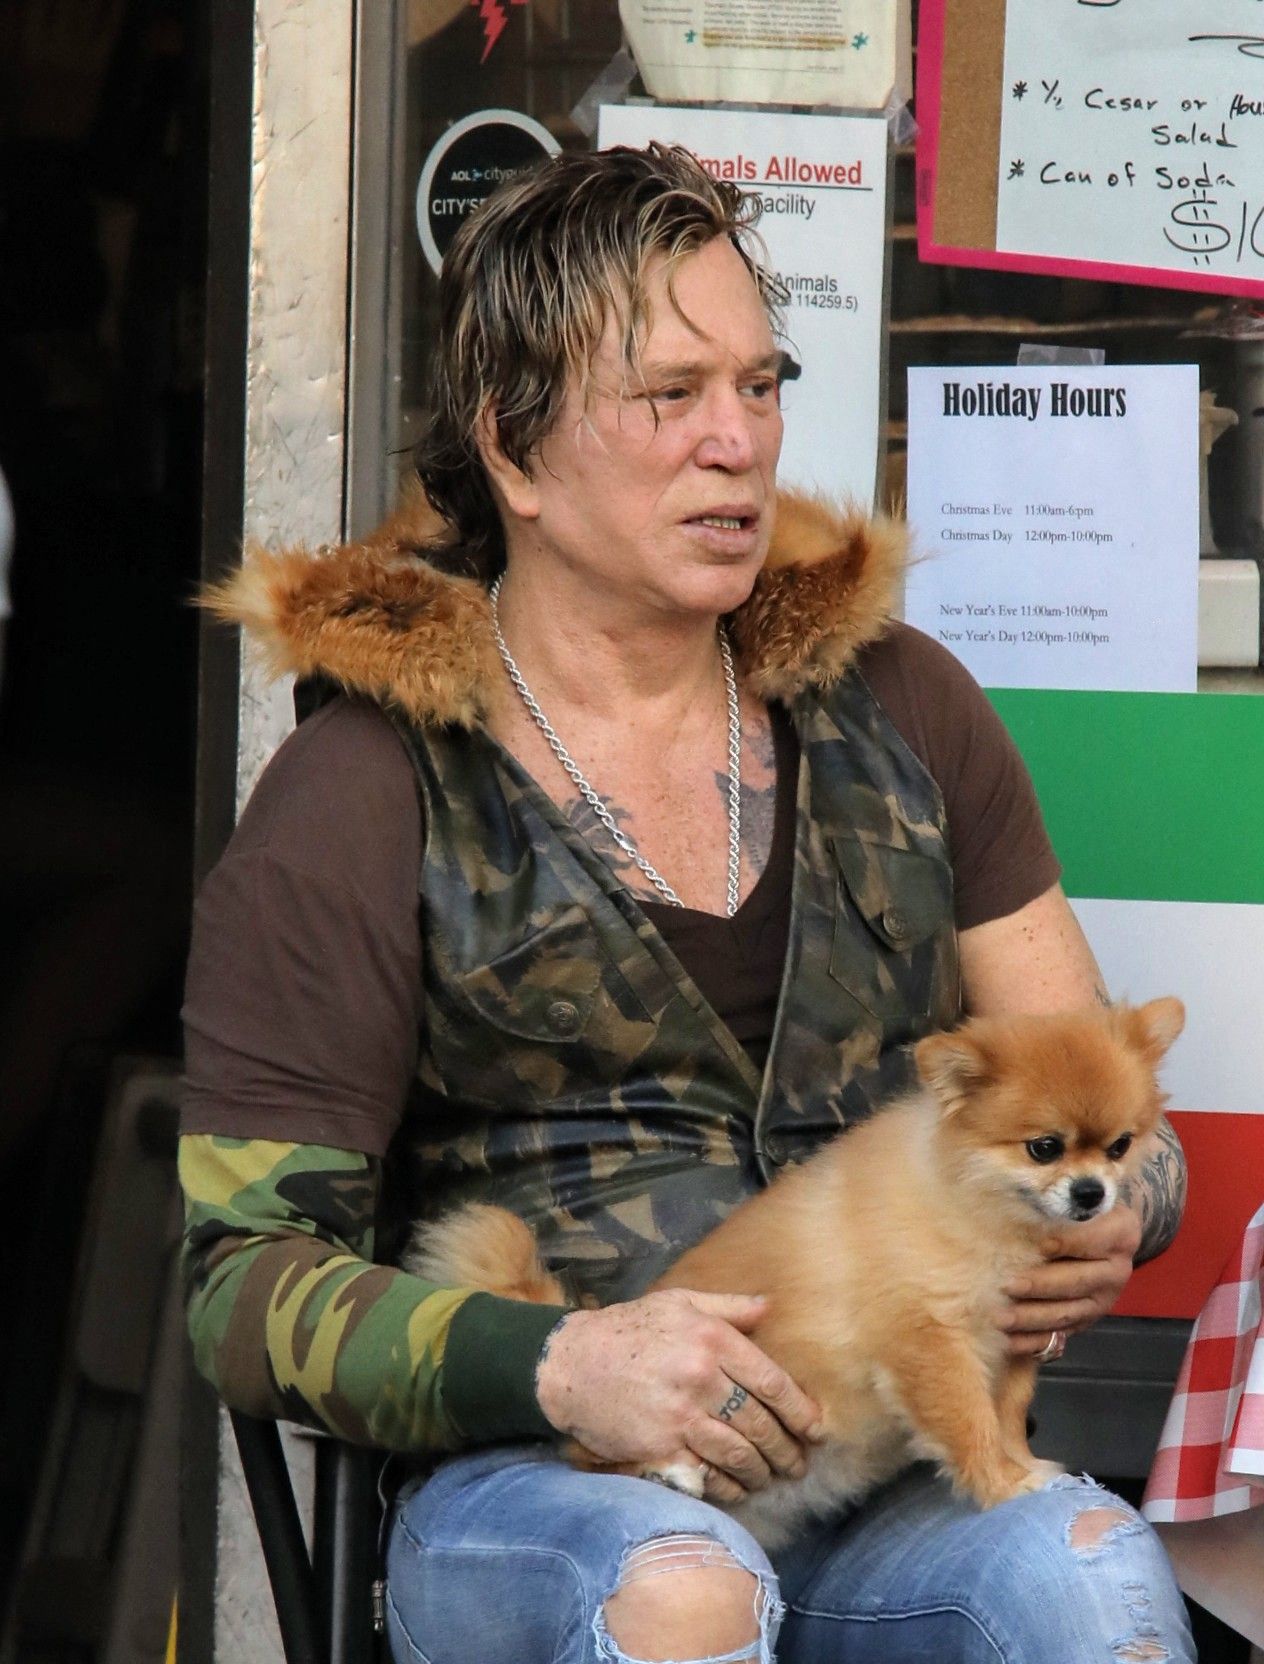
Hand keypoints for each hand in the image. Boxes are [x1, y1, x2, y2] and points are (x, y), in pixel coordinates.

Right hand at [534, 1288, 824, 1502]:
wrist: (570, 1364)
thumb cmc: (627, 1329)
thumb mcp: (678, 1302)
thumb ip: (728, 1307)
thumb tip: (770, 1306)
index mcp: (711, 1339)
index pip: (772, 1382)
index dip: (801, 1411)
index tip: (816, 1430)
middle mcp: (701, 1377)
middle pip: (761, 1424)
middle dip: (786, 1450)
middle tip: (798, 1464)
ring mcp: (680, 1417)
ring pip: (739, 1455)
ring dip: (762, 1473)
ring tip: (771, 1478)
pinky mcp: (659, 1448)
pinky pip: (708, 1476)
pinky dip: (728, 1488)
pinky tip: (737, 1489)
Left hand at [1002, 1207, 1140, 1357]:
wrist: (1105, 1232)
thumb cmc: (1081, 1207)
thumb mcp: (1080, 1198)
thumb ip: (1059, 1202)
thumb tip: (1016, 1202)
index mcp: (1121, 1234)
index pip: (1088, 1240)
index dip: (1061, 1242)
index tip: (1034, 1245)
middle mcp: (1118, 1270)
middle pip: (1075, 1281)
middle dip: (1038, 1286)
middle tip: (1005, 1286)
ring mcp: (1105, 1299)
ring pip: (1066, 1312)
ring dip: (1031, 1318)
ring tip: (1000, 1318)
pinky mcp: (1089, 1319)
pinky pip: (1060, 1334)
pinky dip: (1033, 1340)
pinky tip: (1008, 1341)